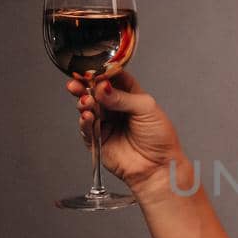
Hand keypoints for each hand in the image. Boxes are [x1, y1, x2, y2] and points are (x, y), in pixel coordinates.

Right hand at [66, 69, 182, 189]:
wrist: (158, 167)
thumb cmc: (160, 138)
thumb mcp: (146, 108)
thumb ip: (122, 97)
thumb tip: (101, 87)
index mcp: (131, 95)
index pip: (112, 77)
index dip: (101, 72)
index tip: (92, 69)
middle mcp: (116, 107)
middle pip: (95, 92)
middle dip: (85, 86)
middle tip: (77, 83)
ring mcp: (106, 122)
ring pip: (89, 107)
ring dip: (84, 102)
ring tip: (86, 101)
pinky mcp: (98, 139)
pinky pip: (87, 127)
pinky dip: (85, 120)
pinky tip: (87, 116)